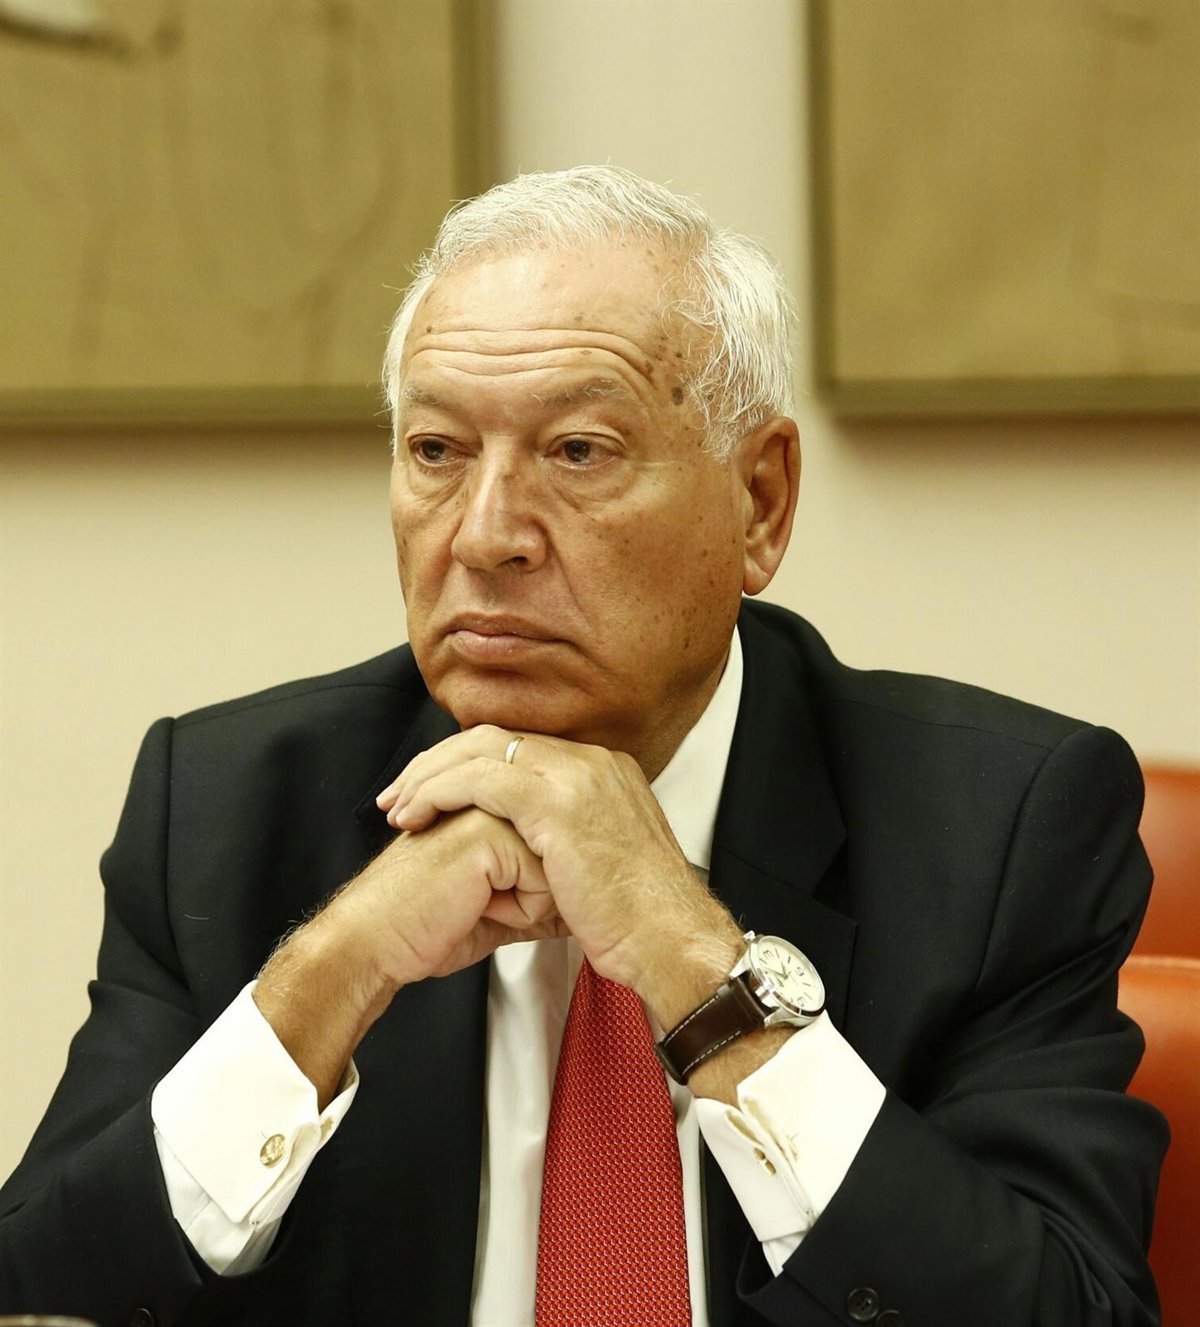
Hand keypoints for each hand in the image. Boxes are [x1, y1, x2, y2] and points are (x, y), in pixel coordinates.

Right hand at [255, 805, 561, 1104]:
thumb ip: (541, 891)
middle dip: (538, 895)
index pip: (561, 841)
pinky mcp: (486, 830)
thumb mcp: (500, 908)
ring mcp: (491, 807)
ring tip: (478, 903)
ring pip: (561, 865)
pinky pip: (544, 878)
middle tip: (482, 903)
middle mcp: (496, 798)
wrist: (378, 943)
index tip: (497, 901)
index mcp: (496, 804)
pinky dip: (519, 909)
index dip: (542, 888)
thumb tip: (586, 902)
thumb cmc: (429, 925)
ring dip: (528, 902)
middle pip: (567, 853)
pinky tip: (476, 904)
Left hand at [377, 726, 743, 1026]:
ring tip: (397, 808)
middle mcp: (592, 761)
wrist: (670, 941)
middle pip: (493, 738)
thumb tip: (528, 851)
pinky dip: (439, 792)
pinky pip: (479, 779)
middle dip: (437, 764)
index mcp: (604, 769)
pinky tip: (416, 815)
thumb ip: (567, 839)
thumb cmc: (638, 921)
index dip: (466, 765)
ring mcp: (577, 775)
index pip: (518, 746)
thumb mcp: (603, 863)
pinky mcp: (557, 802)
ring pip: (478, 750)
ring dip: (428, 777)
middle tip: (399, 795)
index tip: (431, 791)